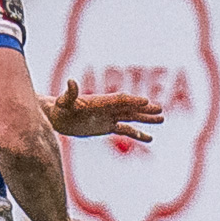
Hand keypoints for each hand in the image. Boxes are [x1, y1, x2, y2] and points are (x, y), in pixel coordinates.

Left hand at [44, 79, 163, 141]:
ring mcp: (109, 117)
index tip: (146, 101)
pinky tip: (149, 139)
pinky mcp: (107, 127)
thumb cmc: (60, 108)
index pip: (120, 100)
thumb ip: (70, 93)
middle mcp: (108, 108)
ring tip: (162, 119)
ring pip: (131, 117)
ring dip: (146, 119)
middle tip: (160, 109)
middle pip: (130, 108)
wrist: (58, 117)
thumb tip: (71, 81)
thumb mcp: (63, 102)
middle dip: (145, 109)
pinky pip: (125, 130)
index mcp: (101, 102)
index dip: (132, 101)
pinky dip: (137, 134)